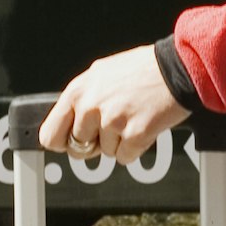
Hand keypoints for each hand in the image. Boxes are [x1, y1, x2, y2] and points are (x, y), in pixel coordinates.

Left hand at [40, 46, 186, 159]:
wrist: (175, 68)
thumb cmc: (141, 69)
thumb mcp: (100, 74)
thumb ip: (81, 99)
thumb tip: (66, 124)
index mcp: (77, 91)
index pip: (50, 135)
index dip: (62, 143)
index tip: (70, 143)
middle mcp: (90, 106)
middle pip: (79, 148)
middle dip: (95, 142)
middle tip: (113, 124)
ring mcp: (112, 121)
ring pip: (105, 152)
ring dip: (119, 141)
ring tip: (133, 116)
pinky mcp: (134, 134)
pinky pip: (125, 157)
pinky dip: (136, 147)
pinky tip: (143, 125)